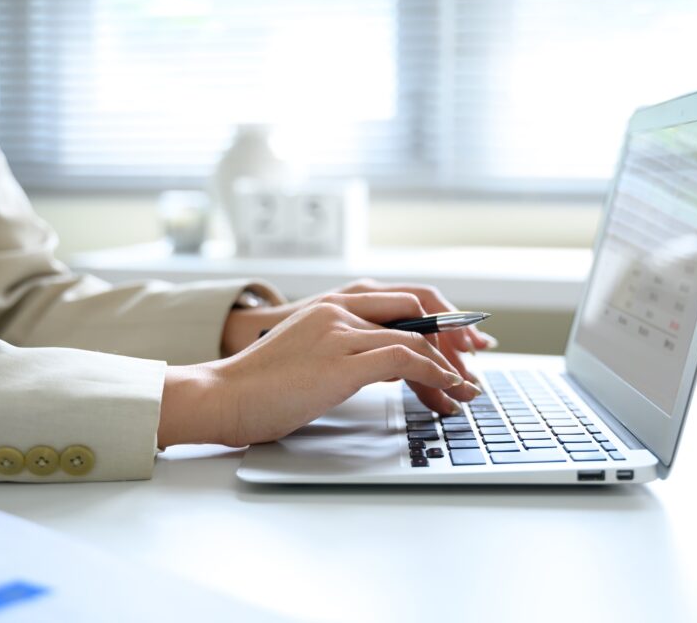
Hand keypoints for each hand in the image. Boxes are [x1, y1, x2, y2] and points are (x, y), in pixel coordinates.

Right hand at [220, 279, 498, 382]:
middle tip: (474, 365)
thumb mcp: (312, 356)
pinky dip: (434, 375)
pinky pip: (405, 359)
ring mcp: (340, 332)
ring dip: (449, 365)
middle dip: (455, 337)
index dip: (441, 317)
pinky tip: (446, 391)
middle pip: (418, 310)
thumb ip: (349, 350)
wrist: (221, 397)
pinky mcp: (341, 362)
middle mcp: (339, 309)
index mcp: (332, 305)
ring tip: (465, 391)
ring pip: (417, 336)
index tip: (464, 342)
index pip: (403, 299)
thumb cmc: (261, 386)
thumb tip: (392, 365)